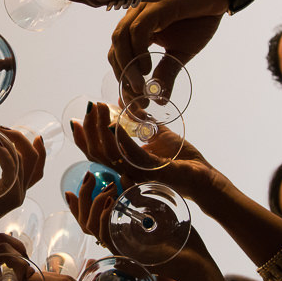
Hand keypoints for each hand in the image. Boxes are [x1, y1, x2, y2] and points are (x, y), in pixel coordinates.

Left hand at [0, 127, 45, 239]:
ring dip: (5, 141)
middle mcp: (19, 193)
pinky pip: (12, 167)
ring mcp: (15, 195)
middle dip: (20, 139)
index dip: (35, 149)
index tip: (24, 133)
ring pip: (22, 160)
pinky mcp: (8, 196)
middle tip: (1, 128)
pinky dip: (4, 152)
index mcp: (12, 189)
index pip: (33, 167)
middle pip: (32, 160)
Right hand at [71, 101, 220, 199]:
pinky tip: (113, 123)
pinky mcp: (151, 171)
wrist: (204, 177)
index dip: (84, 138)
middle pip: (97, 153)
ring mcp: (137, 173)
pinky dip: (118, 138)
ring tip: (99, 108)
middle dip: (88, 129)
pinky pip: (129, 154)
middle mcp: (127, 171)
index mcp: (126, 165)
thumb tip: (126, 103)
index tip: (77, 119)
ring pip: (108, 154)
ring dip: (100, 129)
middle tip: (89, 108)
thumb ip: (143, 122)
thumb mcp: (159, 134)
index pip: (97, 153)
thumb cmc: (183, 159)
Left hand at [109, 0, 228, 105]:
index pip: (119, 56)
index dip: (123, 79)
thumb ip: (166, 73)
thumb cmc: (198, 19)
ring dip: (127, 66)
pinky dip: (138, 50)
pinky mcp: (155, 6)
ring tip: (139, 87)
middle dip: (122, 76)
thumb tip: (159, 101)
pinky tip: (147, 68)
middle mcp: (134, 19)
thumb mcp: (180, 54)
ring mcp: (143, 10)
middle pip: (115, 49)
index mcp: (137, 30)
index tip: (133, 102)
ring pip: (121, 38)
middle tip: (135, 98)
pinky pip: (138, 29)